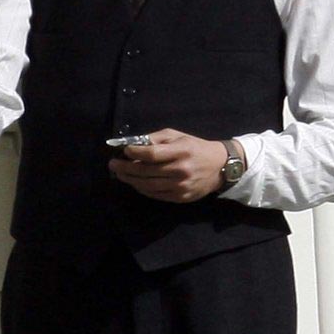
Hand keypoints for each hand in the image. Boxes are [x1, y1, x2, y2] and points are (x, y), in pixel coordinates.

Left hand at [108, 127, 228, 202]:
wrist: (221, 166)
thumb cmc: (195, 147)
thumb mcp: (177, 136)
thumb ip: (155, 139)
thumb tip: (132, 144)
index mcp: (181, 151)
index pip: (152, 154)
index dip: (134, 153)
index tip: (124, 151)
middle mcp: (181, 170)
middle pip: (146, 171)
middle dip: (126, 168)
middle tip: (112, 165)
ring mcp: (181, 186)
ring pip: (148, 186)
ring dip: (131, 180)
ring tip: (120, 174)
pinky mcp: (181, 197)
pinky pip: (156, 194)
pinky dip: (142, 189)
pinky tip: (135, 182)